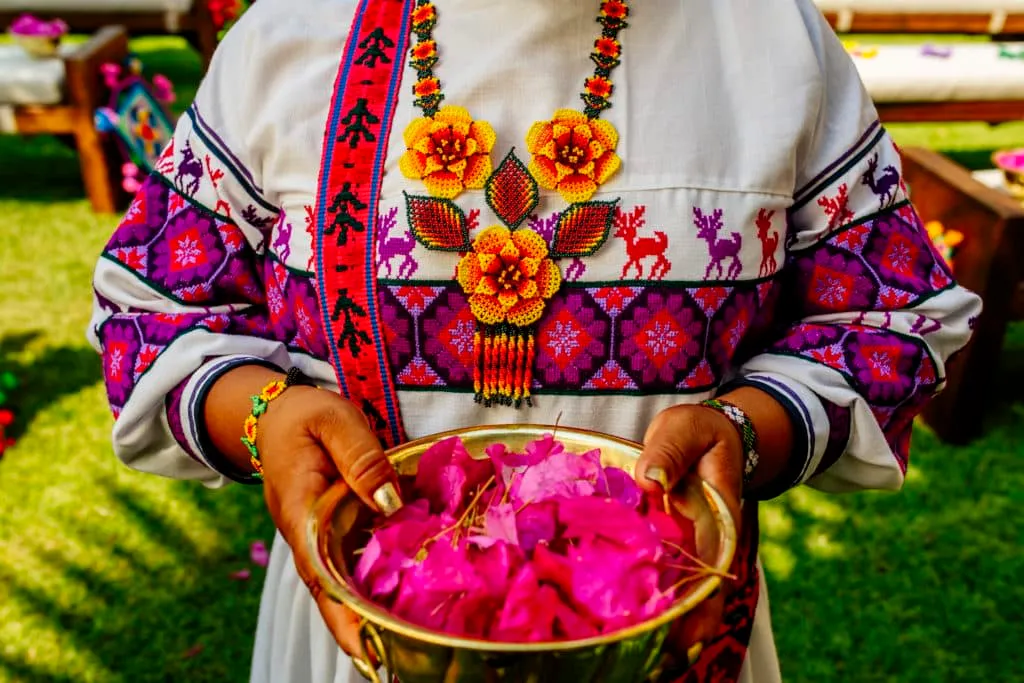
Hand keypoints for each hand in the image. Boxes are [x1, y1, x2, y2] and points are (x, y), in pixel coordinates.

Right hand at [256, 384, 400, 656]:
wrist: (274, 416)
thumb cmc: (305, 417)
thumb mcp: (334, 421)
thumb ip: (361, 458)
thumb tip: (390, 503)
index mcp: (302, 514)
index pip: (320, 575)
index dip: (344, 615)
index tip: (368, 650)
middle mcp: (307, 538)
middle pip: (333, 596)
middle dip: (362, 632)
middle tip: (400, 658)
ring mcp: (317, 541)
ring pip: (344, 588)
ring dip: (372, 614)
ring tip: (412, 640)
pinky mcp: (332, 536)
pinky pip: (354, 568)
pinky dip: (378, 585)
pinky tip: (410, 598)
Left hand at [634, 403, 744, 674]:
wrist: (705, 436)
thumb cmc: (697, 433)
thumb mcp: (685, 429)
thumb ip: (669, 451)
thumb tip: (651, 479)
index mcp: (718, 516)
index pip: (713, 564)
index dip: (702, 601)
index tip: (686, 630)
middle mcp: (710, 541)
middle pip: (705, 595)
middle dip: (687, 629)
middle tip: (661, 658)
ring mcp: (694, 549)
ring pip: (689, 597)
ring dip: (672, 626)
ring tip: (648, 659)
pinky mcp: (674, 549)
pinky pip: (669, 583)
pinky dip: (658, 607)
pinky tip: (637, 630)